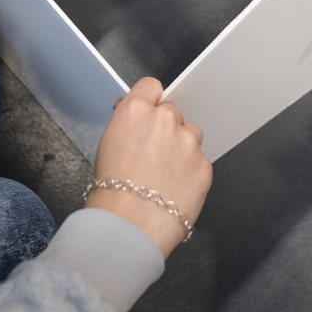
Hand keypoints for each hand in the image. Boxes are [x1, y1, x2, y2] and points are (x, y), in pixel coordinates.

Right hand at [86, 77, 212, 258]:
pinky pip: (200, 160)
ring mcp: (188, 142)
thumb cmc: (112, 190)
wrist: (128, 225)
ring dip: (182, 148)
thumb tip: (137, 116)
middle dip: (165, 129)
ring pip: (190, 134)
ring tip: (164, 174)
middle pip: (172, 112)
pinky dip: (191, 172)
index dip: (149, 101)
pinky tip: (174, 188)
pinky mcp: (204, 165)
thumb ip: (127, 123)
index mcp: (136, 110)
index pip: (151, 86)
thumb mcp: (107, 144)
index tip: (149, 113)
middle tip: (153, 154)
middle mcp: (165, 120)